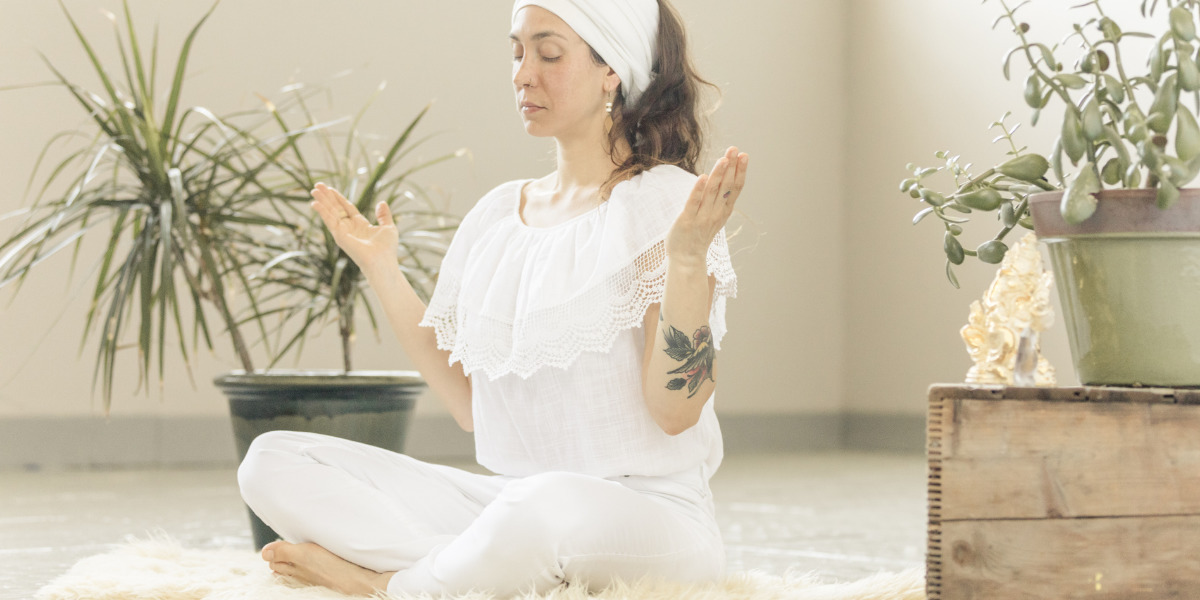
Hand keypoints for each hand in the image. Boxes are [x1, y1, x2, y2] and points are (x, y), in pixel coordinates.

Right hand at [309, 183, 399, 275]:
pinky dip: (322, 212)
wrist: (383, 261)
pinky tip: (315, 203)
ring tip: (314, 190)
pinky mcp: (339, 236)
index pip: (346, 207)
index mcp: (360, 224)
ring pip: (330, 213)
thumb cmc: (387, 249)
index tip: (330, 188)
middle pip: (336, 208)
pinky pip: (329, 221)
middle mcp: (349, 228)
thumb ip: (384, 215)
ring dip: (322, 201)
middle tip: (317, 185)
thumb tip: (382, 202)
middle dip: (327, 197)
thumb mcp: (388, 227)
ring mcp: (343, 232)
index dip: (338, 197)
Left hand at [667, 146, 748, 265]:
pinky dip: (698, 190)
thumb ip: (718, 198)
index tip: (744, 155)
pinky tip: (702, 177)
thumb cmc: (699, 235)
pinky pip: (694, 203)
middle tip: (735, 149)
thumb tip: (723, 177)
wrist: (687, 258)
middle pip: (726, 187)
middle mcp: (716, 213)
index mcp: (724, 211)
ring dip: (718, 174)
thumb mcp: (714, 215)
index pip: (735, 188)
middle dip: (731, 167)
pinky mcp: (687, 220)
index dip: (740, 171)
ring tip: (723, 158)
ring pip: (712, 192)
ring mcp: (702, 217)